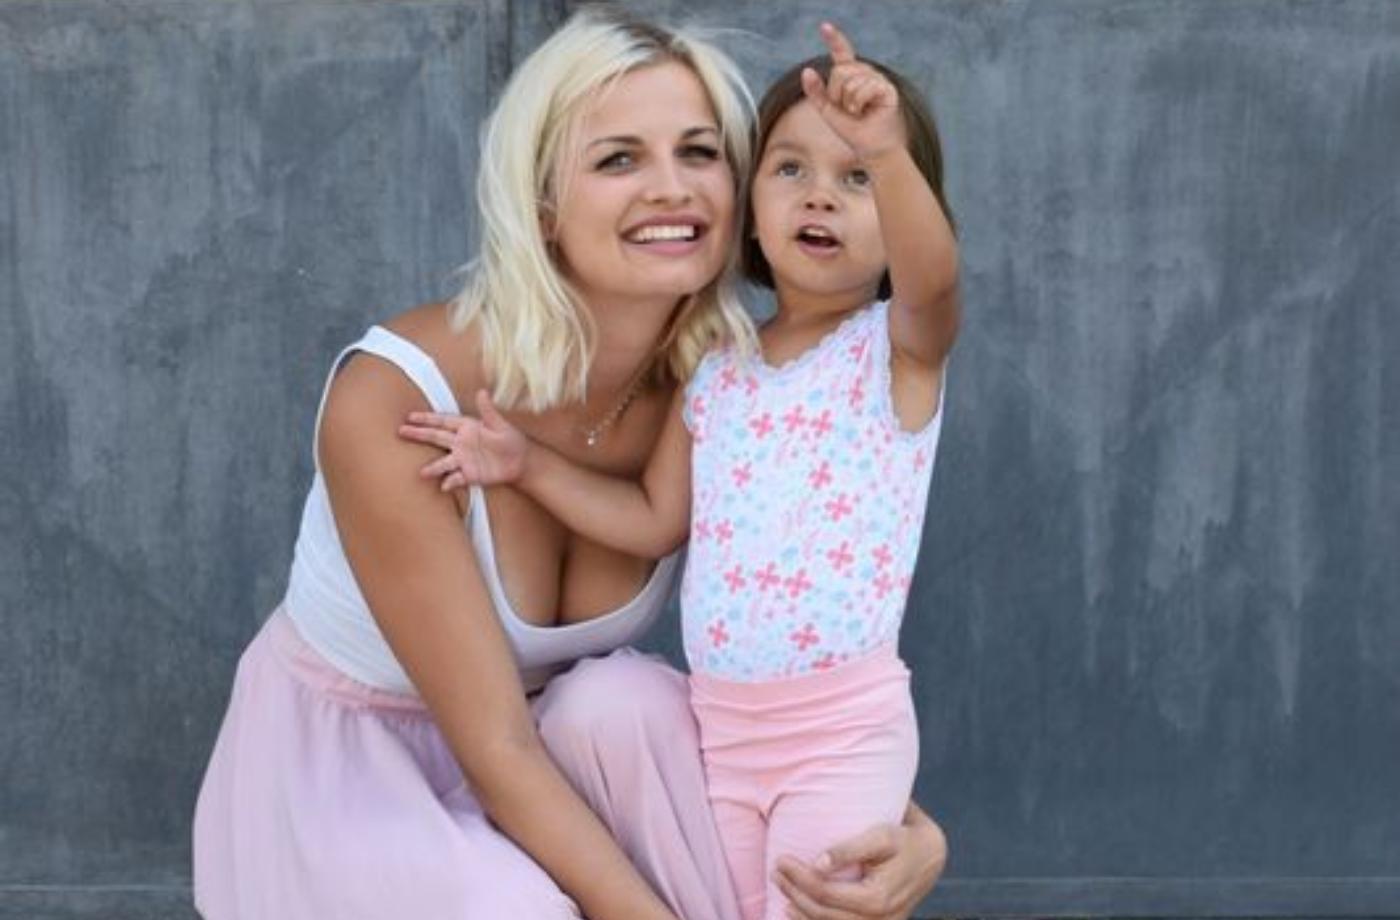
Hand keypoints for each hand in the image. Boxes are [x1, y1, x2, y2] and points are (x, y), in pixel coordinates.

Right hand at [398, 389, 527, 490]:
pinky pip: (457, 478)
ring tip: (422, 472)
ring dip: (433, 467)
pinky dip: (451, 481)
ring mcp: (463, 460)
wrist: (521, 462)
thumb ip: (488, 410)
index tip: (410, 416)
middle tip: (401, 432)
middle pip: (436, 438)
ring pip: (444, 462)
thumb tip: (482, 392)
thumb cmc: (510, 440)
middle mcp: (460, 443)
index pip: (443, 421)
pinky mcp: (470, 474)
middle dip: (419, 434)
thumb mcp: (500, 424)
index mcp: (466, 427)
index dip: (427, 419)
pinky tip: (444, 485)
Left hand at [772, 812, 947, 919]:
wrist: (930, 855)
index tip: (781, 859)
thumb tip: (818, 863)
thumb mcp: (881, 835)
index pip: (825, 893)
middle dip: (794, 893)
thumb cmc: (902, 838)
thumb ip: (850, 848)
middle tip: (776, 870)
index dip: (798, 878)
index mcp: (877, 899)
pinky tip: (798, 912)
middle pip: (823, 914)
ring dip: (801, 913)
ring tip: (783, 891)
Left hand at [800, 23, 903, 161]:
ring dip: (848, 102)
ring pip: (850, 80)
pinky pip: (864, 87)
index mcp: (852, 76)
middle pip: (839, 71)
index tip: (824, 26)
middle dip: (836, 94)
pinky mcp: (887, 87)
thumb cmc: (851, 130)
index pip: (842, 53)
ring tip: (858, 112)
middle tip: (847, 110)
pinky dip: (859, 103)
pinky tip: (866, 111)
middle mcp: (865, 73)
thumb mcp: (827, 110)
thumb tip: (806, 70)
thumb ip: (816, 91)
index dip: (834, 39)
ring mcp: (877, 78)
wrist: (870, 148)